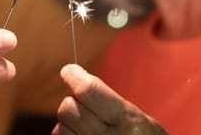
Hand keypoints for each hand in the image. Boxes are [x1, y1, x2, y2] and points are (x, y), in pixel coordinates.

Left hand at [53, 64, 167, 134]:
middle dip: (72, 102)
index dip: (74, 77)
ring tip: (86, 126)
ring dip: (68, 123)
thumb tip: (75, 76)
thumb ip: (109, 100)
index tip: (68, 71)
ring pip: (61, 129)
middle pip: (69, 109)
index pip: (89, 92)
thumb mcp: (139, 118)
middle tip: (84, 104)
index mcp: (130, 123)